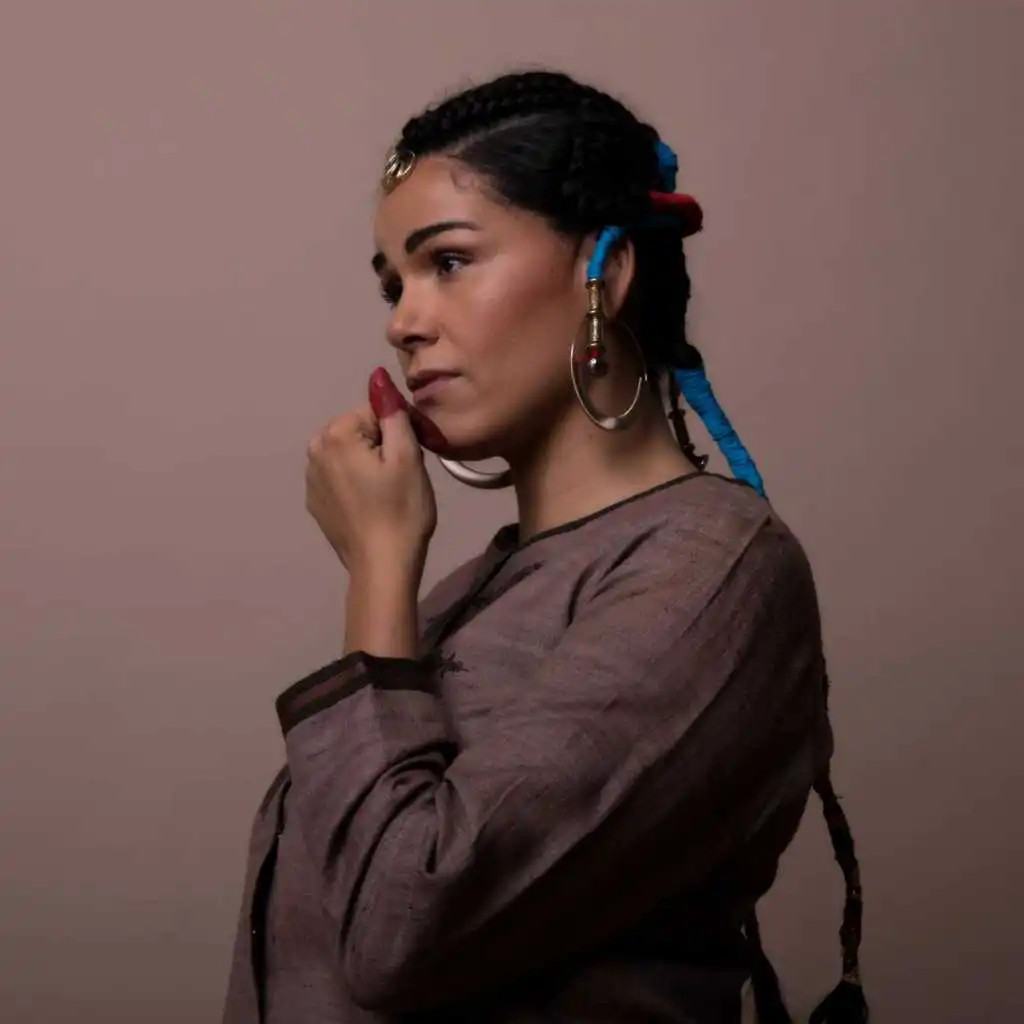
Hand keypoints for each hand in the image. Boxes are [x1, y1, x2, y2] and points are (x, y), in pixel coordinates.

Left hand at [305, 368, 436, 577]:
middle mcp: (314, 450)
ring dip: (369, 463)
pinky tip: (372, 505)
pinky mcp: (315, 502)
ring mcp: (310, 478)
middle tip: (404, 476)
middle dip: (383, 445)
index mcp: (335, 435)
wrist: (382, 566)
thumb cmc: (401, 509)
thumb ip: (392, 413)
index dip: (401, 429)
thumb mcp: (407, 456)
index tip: (415, 456)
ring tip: (390, 492)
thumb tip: (377, 376)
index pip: (376, 411)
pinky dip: (356, 482)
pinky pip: (340, 476)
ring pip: (350, 453)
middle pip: (359, 430)